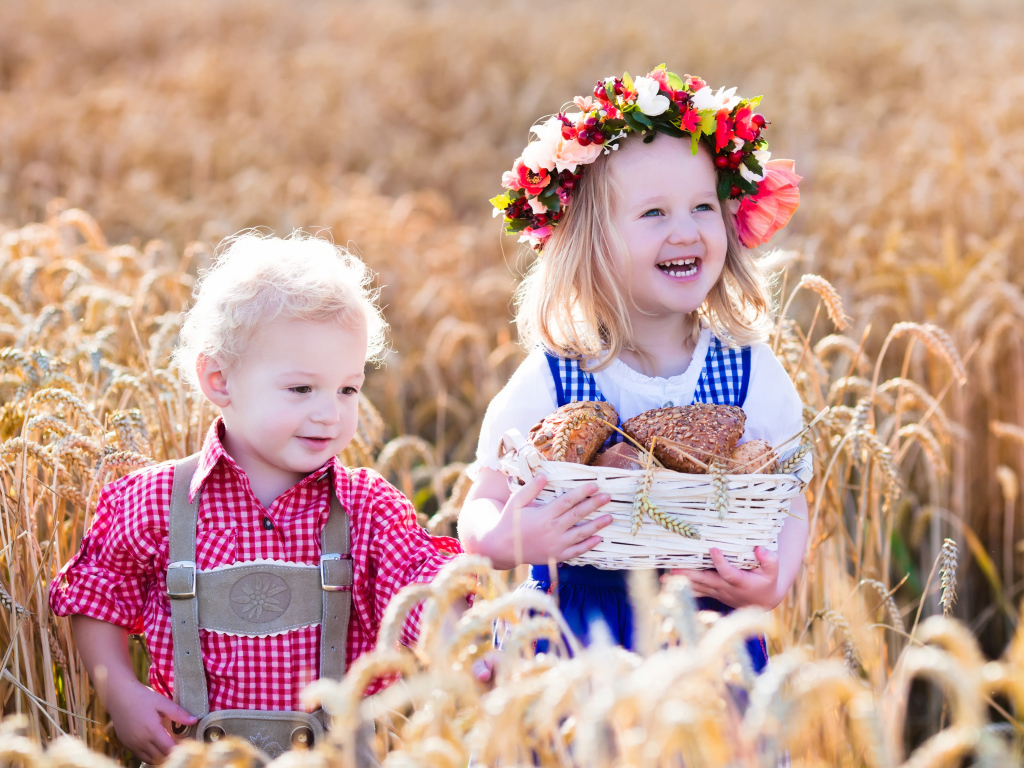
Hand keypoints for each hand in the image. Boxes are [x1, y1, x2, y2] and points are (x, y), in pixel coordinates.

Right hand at [105, 680, 196, 764]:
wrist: (118, 695)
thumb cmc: (142, 697)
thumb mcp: (162, 702)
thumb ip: (178, 713)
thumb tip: (194, 720)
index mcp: (152, 731)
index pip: (169, 749)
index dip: (180, 749)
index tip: (187, 743)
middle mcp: (141, 741)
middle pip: (160, 756)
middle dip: (172, 753)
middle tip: (180, 745)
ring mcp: (132, 744)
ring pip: (150, 759)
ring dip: (161, 756)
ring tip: (169, 747)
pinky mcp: (126, 744)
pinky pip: (140, 756)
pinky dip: (150, 755)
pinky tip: (156, 746)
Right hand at [496, 474, 611, 566]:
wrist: (502, 548)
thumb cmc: (509, 522)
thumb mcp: (516, 502)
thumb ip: (531, 489)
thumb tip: (544, 475)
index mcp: (544, 515)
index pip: (567, 501)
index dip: (582, 493)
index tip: (595, 485)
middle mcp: (552, 530)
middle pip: (578, 515)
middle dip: (594, 505)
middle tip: (608, 497)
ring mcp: (556, 545)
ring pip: (581, 534)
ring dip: (597, 525)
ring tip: (610, 517)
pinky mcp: (556, 556)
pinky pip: (576, 551)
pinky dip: (588, 546)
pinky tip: (599, 538)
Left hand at [676, 546, 782, 609]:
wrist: (762, 602)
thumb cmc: (767, 582)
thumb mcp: (773, 571)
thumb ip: (769, 560)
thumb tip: (759, 548)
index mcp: (741, 582)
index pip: (729, 573)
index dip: (721, 562)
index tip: (713, 549)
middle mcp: (726, 588)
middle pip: (706, 581)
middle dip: (690, 575)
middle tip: (674, 569)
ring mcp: (717, 592)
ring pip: (698, 587)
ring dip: (681, 582)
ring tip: (664, 578)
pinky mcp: (712, 592)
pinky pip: (696, 590)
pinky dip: (682, 586)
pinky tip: (666, 583)